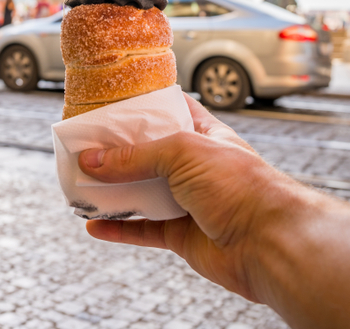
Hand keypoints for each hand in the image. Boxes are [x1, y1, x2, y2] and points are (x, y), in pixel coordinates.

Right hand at [78, 94, 306, 302]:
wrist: (269, 243)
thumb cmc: (241, 186)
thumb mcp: (183, 153)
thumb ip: (136, 156)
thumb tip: (91, 161)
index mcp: (205, 135)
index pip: (170, 112)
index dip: (142, 109)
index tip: (110, 106)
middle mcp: (197, 167)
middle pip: (149, 156)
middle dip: (117, 154)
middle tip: (84, 149)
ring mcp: (189, 202)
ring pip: (142, 194)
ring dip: (113, 191)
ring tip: (80, 185)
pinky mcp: (182, 236)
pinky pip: (143, 230)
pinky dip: (118, 228)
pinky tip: (94, 225)